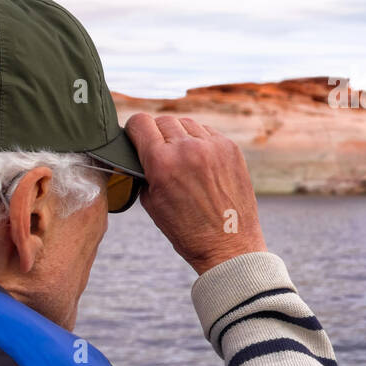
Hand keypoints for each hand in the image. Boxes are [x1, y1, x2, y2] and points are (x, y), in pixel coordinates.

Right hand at [125, 113, 267, 274]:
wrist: (227, 244)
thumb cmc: (186, 229)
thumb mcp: (151, 203)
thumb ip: (143, 171)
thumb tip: (140, 152)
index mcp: (161, 162)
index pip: (139, 122)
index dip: (134, 130)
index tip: (136, 139)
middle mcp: (187, 148)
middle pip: (162, 120)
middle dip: (156, 134)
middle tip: (158, 153)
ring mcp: (212, 146)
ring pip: (185, 123)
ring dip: (178, 135)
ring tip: (180, 157)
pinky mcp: (231, 148)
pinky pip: (207, 132)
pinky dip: (199, 141)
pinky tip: (199, 160)